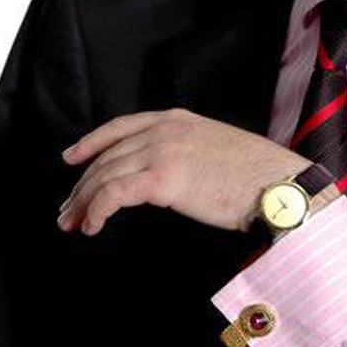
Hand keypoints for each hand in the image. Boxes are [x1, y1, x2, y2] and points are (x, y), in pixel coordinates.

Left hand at [57, 108, 309, 235]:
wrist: (277, 184)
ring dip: (84, 203)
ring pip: (104, 175)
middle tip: (68, 209)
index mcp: (178, 119)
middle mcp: (165, 129)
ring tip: (75, 223)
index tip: (72, 158)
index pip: (121, 126)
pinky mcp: (162, 178)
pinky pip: (114, 194)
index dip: (91, 143)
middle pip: (107, 155)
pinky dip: (97, 211)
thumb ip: (187, 152)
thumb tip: (168, 175)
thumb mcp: (216, 148)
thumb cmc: (258, 175)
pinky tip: (94, 226)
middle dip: (81, 184)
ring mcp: (162, 150)